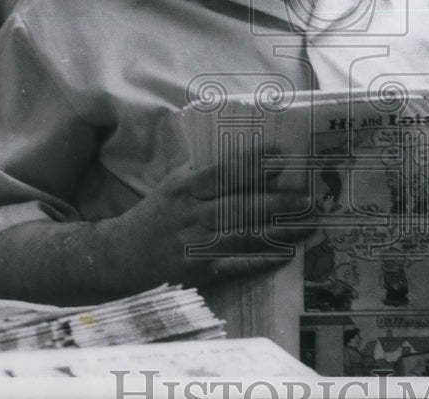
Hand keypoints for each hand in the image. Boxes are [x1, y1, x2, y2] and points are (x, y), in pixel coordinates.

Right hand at [111, 151, 315, 289]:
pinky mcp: (198, 271)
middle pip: (241, 204)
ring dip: (280, 229)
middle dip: (278, 200)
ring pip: (244, 234)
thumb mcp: (175, 184)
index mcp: (185, 187)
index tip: (284, 156)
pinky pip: (235, 265)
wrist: (118, 256)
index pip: (225, 171)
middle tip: (309, 198)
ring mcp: (195, 244)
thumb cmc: (156, 215)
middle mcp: (191, 214)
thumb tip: (252, 157)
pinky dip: (260, 260)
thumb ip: (207, 171)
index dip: (256, 163)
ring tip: (309, 224)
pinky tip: (285, 255)